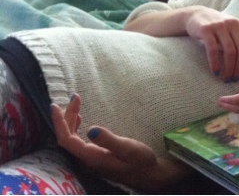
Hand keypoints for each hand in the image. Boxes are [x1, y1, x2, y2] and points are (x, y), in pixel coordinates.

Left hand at [52, 94, 189, 190]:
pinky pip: (77, 140)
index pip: (67, 140)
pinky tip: (80, 119)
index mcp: (92, 157)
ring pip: (71, 139)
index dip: (59, 123)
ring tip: (76, 104)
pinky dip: (75, 127)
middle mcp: (87, 158)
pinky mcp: (95, 155)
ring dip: (70, 121)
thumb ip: (109, 140)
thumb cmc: (141, 161)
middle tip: (75, 97)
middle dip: (66, 117)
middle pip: (67, 137)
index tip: (56, 106)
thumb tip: (90, 130)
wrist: (149, 174)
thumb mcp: (128, 148)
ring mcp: (90, 157)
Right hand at [185, 6, 238, 79]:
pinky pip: (213, 50)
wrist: (197, 15)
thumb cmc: (218, 31)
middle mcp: (234, 24)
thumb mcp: (232, 39)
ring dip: (229, 68)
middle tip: (235, 79)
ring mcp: (220, 25)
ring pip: (230, 51)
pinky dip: (215, 63)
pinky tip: (216, 72)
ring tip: (226, 79)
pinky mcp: (206, 29)